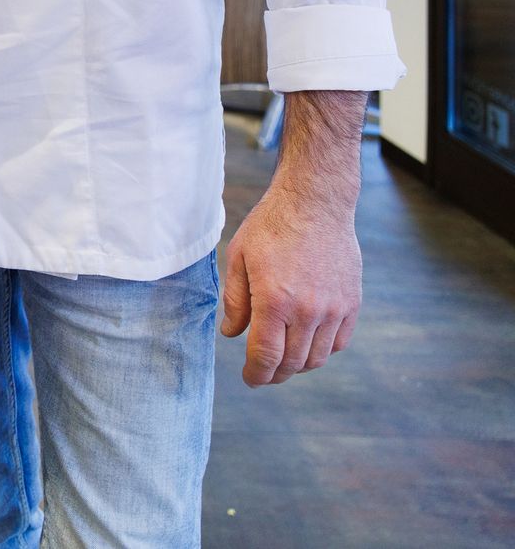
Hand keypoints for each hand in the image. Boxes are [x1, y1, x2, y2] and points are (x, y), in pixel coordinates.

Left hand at [218, 184, 361, 386]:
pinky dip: (321, 350)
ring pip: (317, 358)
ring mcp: (334, 308)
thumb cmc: (271, 226)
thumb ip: (235, 300)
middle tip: (262, 373)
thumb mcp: (238, 257)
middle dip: (274, 374)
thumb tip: (232, 335)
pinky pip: (338, 343)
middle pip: (292, 363)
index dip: (256, 374)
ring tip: (282, 360)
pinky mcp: (351, 303)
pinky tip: (306, 343)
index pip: (266, 356)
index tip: (250, 379)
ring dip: (298, 366)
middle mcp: (308, 310)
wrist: (316, 204)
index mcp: (274, 300)